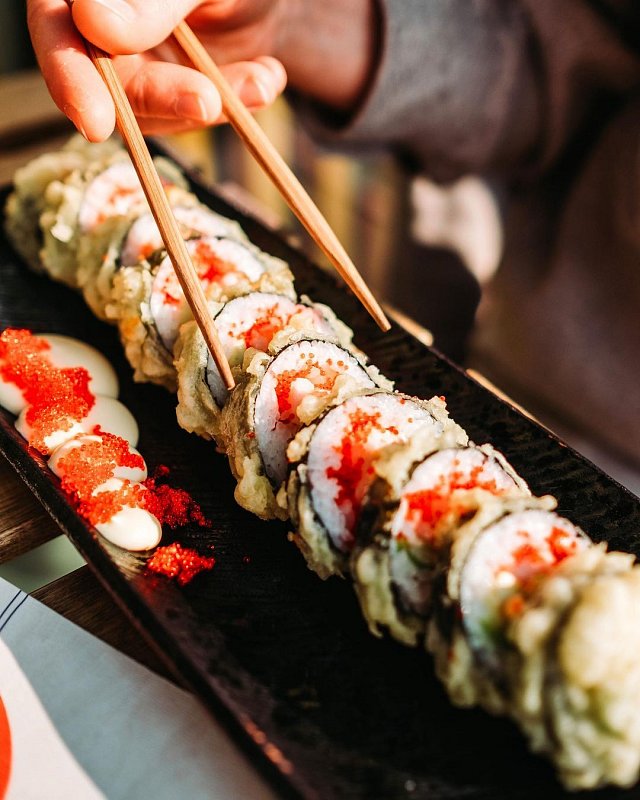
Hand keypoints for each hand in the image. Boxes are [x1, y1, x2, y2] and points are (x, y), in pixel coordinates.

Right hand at [28, 0, 377, 141]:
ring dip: (212, 102)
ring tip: (261, 81)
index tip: (95, 122)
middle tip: (206, 102)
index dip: (68, 76)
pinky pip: (194, 115)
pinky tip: (268, 76)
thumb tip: (94, 25)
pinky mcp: (174, 93)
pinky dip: (236, 103)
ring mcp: (137, 64)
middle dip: (163, 98)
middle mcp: (100, 26)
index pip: (55, 26)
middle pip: (106, 81)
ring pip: (153, 110)